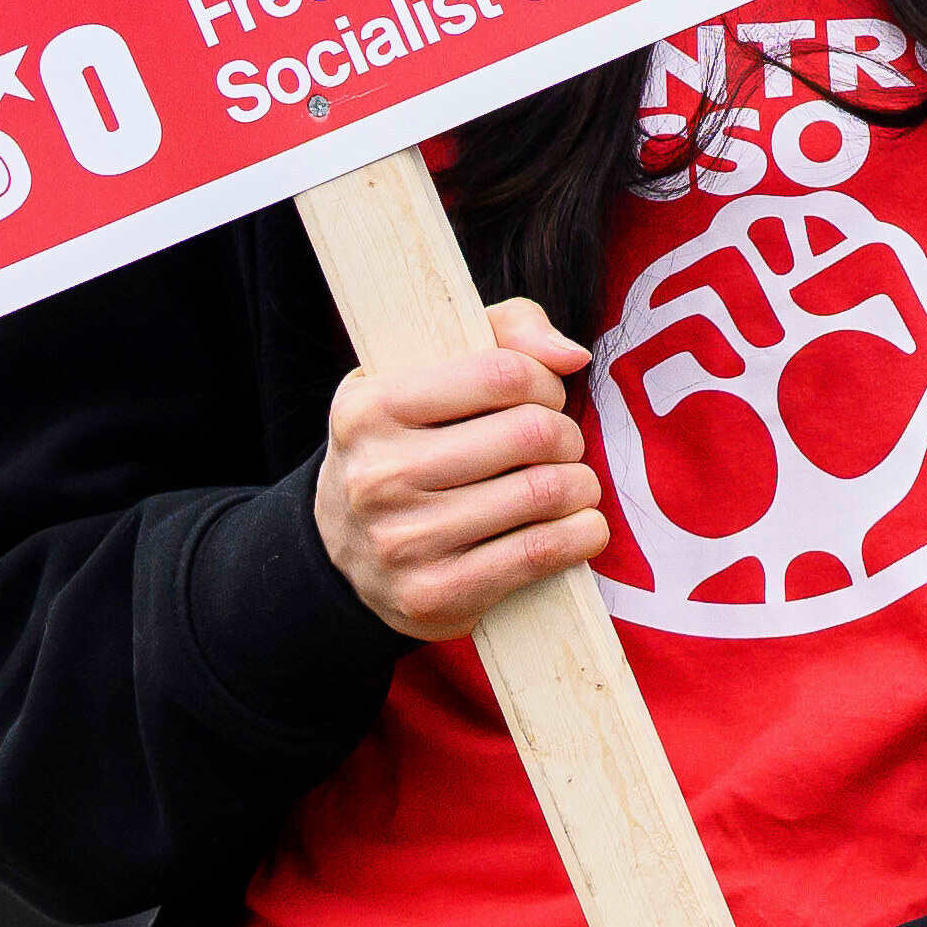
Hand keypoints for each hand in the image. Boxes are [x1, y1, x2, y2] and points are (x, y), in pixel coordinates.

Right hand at [312, 299, 605, 638]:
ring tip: (570, 485)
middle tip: (560, 446)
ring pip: (544, 492)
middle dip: (566, 436)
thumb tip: (570, 356)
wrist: (344, 553)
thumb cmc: (409, 444)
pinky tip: (578, 527)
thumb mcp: (429, 372)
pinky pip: (540, 553)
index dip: (545, 382)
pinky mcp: (434, 594)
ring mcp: (403, 541)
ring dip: (581, 485)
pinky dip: (582, 534)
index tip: (544, 398)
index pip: (501, 373)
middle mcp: (378, 476)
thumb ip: (505, 332)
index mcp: (369, 409)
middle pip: (531, 434)